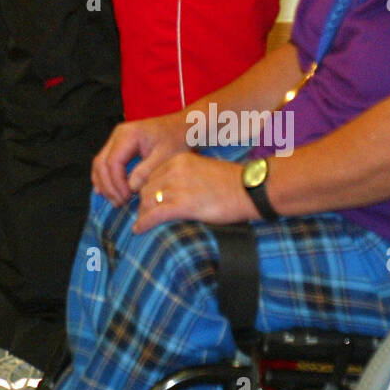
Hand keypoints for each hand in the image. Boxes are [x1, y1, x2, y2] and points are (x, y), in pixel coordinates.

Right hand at [92, 116, 181, 205]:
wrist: (181, 127)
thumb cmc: (175, 140)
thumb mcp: (165, 156)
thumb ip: (146, 171)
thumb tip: (131, 187)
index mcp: (128, 135)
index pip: (113, 162)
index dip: (117, 183)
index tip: (127, 198)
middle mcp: (117, 135)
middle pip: (102, 163)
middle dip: (108, 186)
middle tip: (119, 203)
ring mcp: (116, 139)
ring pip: (100, 163)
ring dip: (104, 184)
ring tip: (115, 201)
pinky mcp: (118, 146)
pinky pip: (104, 162)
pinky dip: (104, 178)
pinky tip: (107, 192)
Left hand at [130, 153, 256, 234]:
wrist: (250, 189)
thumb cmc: (234, 184)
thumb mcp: (205, 171)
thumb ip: (187, 177)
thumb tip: (176, 192)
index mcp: (180, 160)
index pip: (152, 174)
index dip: (148, 189)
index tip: (147, 199)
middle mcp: (175, 170)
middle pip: (147, 187)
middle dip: (143, 202)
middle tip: (143, 213)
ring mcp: (178, 187)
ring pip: (148, 201)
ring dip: (142, 213)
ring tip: (141, 223)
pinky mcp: (183, 205)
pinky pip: (154, 214)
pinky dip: (144, 223)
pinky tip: (138, 230)